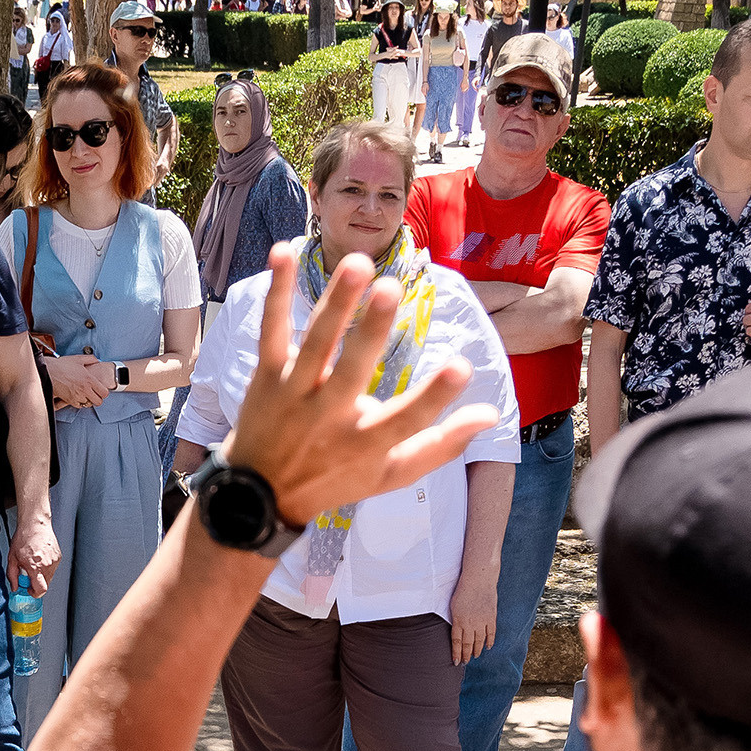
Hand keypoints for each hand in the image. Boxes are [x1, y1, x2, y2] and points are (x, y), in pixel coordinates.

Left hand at [8, 510, 60, 590]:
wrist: (35, 524)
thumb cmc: (24, 538)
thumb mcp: (12, 558)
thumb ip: (12, 575)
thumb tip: (14, 587)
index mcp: (35, 566)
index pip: (41, 590)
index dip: (35, 593)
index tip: (30, 590)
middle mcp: (47, 565)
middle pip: (45, 585)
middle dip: (36, 583)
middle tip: (28, 574)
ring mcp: (54, 561)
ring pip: (49, 577)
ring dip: (41, 575)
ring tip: (34, 563)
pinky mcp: (58, 557)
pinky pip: (53, 568)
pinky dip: (46, 567)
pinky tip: (39, 558)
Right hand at [48, 353, 113, 408]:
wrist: (48, 372)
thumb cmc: (62, 365)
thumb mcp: (78, 359)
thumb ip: (91, 359)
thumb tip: (97, 361)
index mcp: (89, 379)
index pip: (104, 393)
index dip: (104, 391)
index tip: (101, 389)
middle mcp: (84, 390)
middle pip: (98, 402)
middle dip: (98, 397)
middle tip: (94, 393)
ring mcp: (77, 396)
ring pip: (89, 404)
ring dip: (89, 400)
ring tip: (85, 394)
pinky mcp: (69, 401)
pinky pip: (79, 406)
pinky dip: (80, 402)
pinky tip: (78, 396)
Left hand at [221, 246, 486, 528]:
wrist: (259, 496)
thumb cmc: (337, 477)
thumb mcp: (392, 474)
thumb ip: (441, 445)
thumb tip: (491, 414)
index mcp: (367, 444)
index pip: (406, 420)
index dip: (435, 396)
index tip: (461, 367)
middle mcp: (329, 418)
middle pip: (352, 370)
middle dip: (372, 330)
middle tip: (391, 290)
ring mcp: (294, 394)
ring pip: (314, 343)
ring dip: (335, 301)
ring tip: (357, 263)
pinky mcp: (267, 376)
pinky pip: (272, 330)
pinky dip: (276, 293)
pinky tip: (283, 254)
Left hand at [451, 563, 499, 664]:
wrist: (479, 579)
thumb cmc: (463, 589)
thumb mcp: (453, 605)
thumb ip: (455, 619)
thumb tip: (457, 630)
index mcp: (458, 620)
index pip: (457, 642)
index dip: (457, 653)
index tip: (456, 661)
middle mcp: (470, 623)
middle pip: (468, 644)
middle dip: (466, 655)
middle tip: (465, 663)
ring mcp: (482, 621)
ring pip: (479, 641)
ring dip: (476, 650)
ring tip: (474, 656)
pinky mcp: (491, 617)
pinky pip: (491, 633)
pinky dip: (489, 641)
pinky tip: (487, 647)